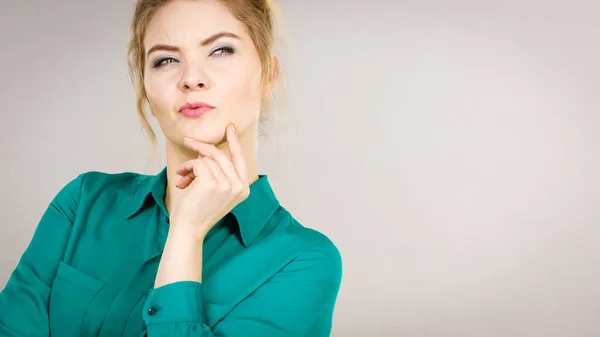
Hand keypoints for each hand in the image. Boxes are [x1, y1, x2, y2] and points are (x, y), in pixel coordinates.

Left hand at [169, 123, 249, 238]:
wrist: (189, 229)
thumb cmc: (198, 211)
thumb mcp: (215, 190)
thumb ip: (217, 171)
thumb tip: (206, 150)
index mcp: (243, 189)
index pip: (239, 160)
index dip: (234, 142)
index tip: (230, 128)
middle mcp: (238, 186)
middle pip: (221, 155)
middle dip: (202, 147)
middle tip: (188, 141)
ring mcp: (227, 185)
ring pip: (208, 159)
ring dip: (191, 165)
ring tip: (183, 177)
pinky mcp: (212, 183)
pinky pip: (199, 164)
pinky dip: (187, 168)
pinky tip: (182, 180)